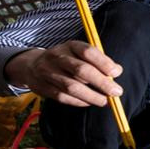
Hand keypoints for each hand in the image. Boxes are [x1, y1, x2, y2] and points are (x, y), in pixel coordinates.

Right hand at [4, 41, 122, 106]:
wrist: (33, 65)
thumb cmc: (67, 60)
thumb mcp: (81, 54)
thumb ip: (99, 61)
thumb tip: (117, 71)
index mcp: (71, 46)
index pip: (88, 52)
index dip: (104, 63)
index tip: (116, 73)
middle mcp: (57, 56)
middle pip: (81, 70)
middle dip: (101, 83)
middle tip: (116, 92)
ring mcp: (48, 71)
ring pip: (72, 86)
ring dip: (92, 96)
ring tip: (105, 101)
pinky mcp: (42, 86)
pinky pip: (62, 97)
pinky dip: (78, 102)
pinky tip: (89, 103)